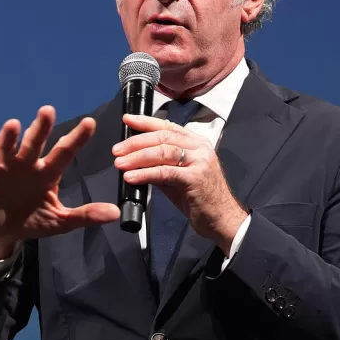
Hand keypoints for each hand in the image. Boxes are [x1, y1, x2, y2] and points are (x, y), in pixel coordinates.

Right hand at [0, 106, 119, 262]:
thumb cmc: (32, 220)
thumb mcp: (60, 220)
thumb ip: (85, 215)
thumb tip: (115, 213)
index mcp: (48, 173)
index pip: (65, 152)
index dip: (77, 138)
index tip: (90, 123)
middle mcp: (29, 164)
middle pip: (36, 143)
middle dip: (41, 127)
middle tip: (48, 111)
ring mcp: (7, 167)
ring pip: (10, 147)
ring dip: (10, 136)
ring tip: (14, 124)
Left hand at [112, 114, 246, 254]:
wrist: (222, 220)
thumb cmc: (201, 200)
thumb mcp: (178, 177)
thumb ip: (161, 166)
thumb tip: (136, 161)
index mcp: (197, 144)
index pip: (168, 126)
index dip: (146, 122)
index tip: (127, 120)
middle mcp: (200, 148)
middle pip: (163, 137)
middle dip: (136, 142)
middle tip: (117, 149)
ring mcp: (199, 162)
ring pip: (163, 151)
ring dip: (137, 156)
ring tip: (120, 163)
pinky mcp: (195, 178)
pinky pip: (165, 172)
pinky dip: (145, 174)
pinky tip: (131, 177)